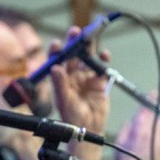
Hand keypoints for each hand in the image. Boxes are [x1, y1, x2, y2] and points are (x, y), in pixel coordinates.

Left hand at [49, 26, 109, 159]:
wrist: (89, 128)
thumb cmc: (72, 117)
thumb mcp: (64, 101)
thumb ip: (60, 84)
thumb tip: (55, 68)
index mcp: (61, 79)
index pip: (57, 60)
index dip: (57, 51)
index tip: (57, 44)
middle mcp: (72, 75)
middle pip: (73, 55)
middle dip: (74, 42)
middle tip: (75, 31)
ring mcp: (86, 77)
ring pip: (88, 58)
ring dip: (89, 48)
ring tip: (89, 37)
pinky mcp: (100, 81)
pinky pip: (102, 68)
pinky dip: (103, 60)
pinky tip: (104, 55)